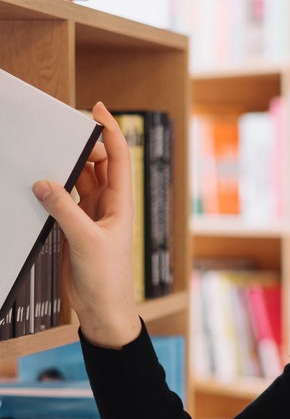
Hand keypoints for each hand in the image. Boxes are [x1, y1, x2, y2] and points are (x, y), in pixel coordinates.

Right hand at [32, 102, 140, 347]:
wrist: (103, 310)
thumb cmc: (108, 278)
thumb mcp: (87, 241)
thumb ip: (64, 210)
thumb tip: (43, 182)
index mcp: (121, 204)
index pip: (118, 159)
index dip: (110, 132)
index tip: (97, 108)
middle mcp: (109, 206)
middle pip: (97, 165)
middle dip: (83, 145)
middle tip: (61, 129)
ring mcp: (92, 216)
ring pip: (79, 181)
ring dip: (66, 167)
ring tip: (47, 148)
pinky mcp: (76, 228)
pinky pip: (64, 200)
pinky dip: (52, 189)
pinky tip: (39, 180)